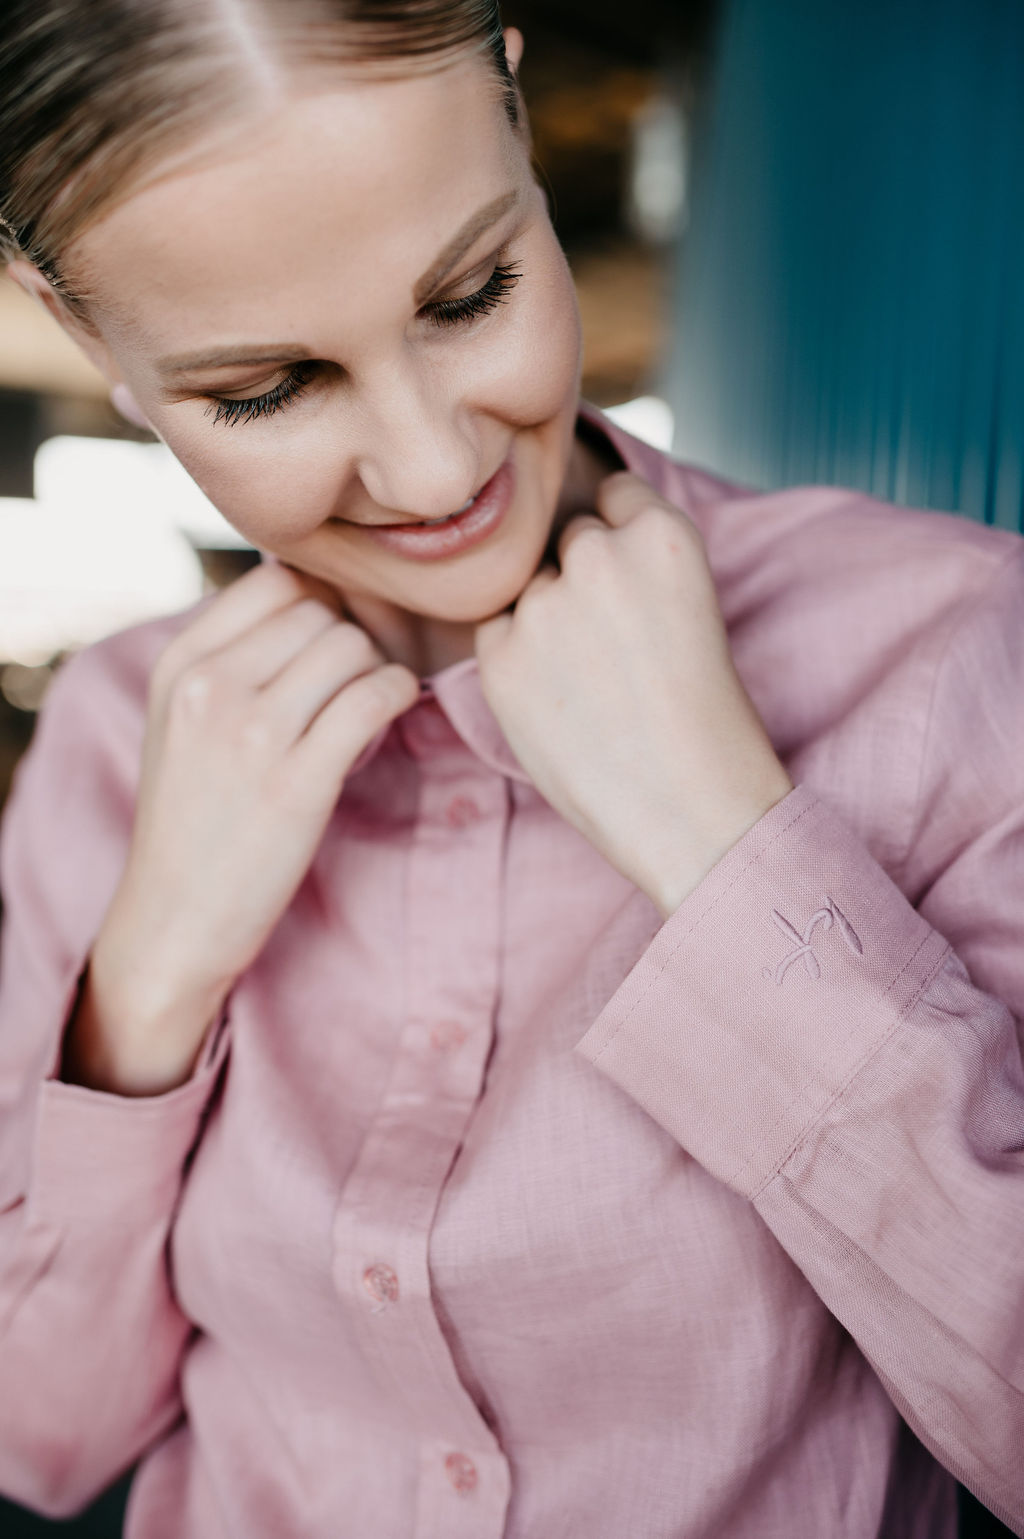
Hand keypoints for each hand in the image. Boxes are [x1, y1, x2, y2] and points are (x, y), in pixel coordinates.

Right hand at [64, 561, 418, 1094]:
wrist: (175, 918)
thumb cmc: (194, 818)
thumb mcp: (181, 719)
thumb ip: (231, 658)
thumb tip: (313, 596)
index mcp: (179, 664)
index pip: (275, 580)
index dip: (319, 603)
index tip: (330, 644)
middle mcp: (209, 687)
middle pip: (320, 611)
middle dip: (350, 642)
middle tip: (352, 686)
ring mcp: (251, 734)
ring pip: (351, 648)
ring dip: (373, 671)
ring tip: (361, 710)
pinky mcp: (297, 782)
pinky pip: (373, 697)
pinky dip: (395, 696)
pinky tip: (388, 714)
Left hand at [474, 472, 792, 917]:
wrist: (688, 804)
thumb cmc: (703, 717)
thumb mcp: (692, 606)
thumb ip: (636, 563)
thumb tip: (576, 540)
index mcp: (661, 533)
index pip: (612, 494)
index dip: (619, 539)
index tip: (630, 583)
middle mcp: (596, 553)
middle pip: (567, 539)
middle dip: (581, 579)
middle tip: (615, 649)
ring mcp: (541, 604)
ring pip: (529, 591)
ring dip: (546, 623)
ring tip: (593, 686)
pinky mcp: (499, 656)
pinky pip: (496, 635)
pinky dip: (517, 662)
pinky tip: (561, 704)